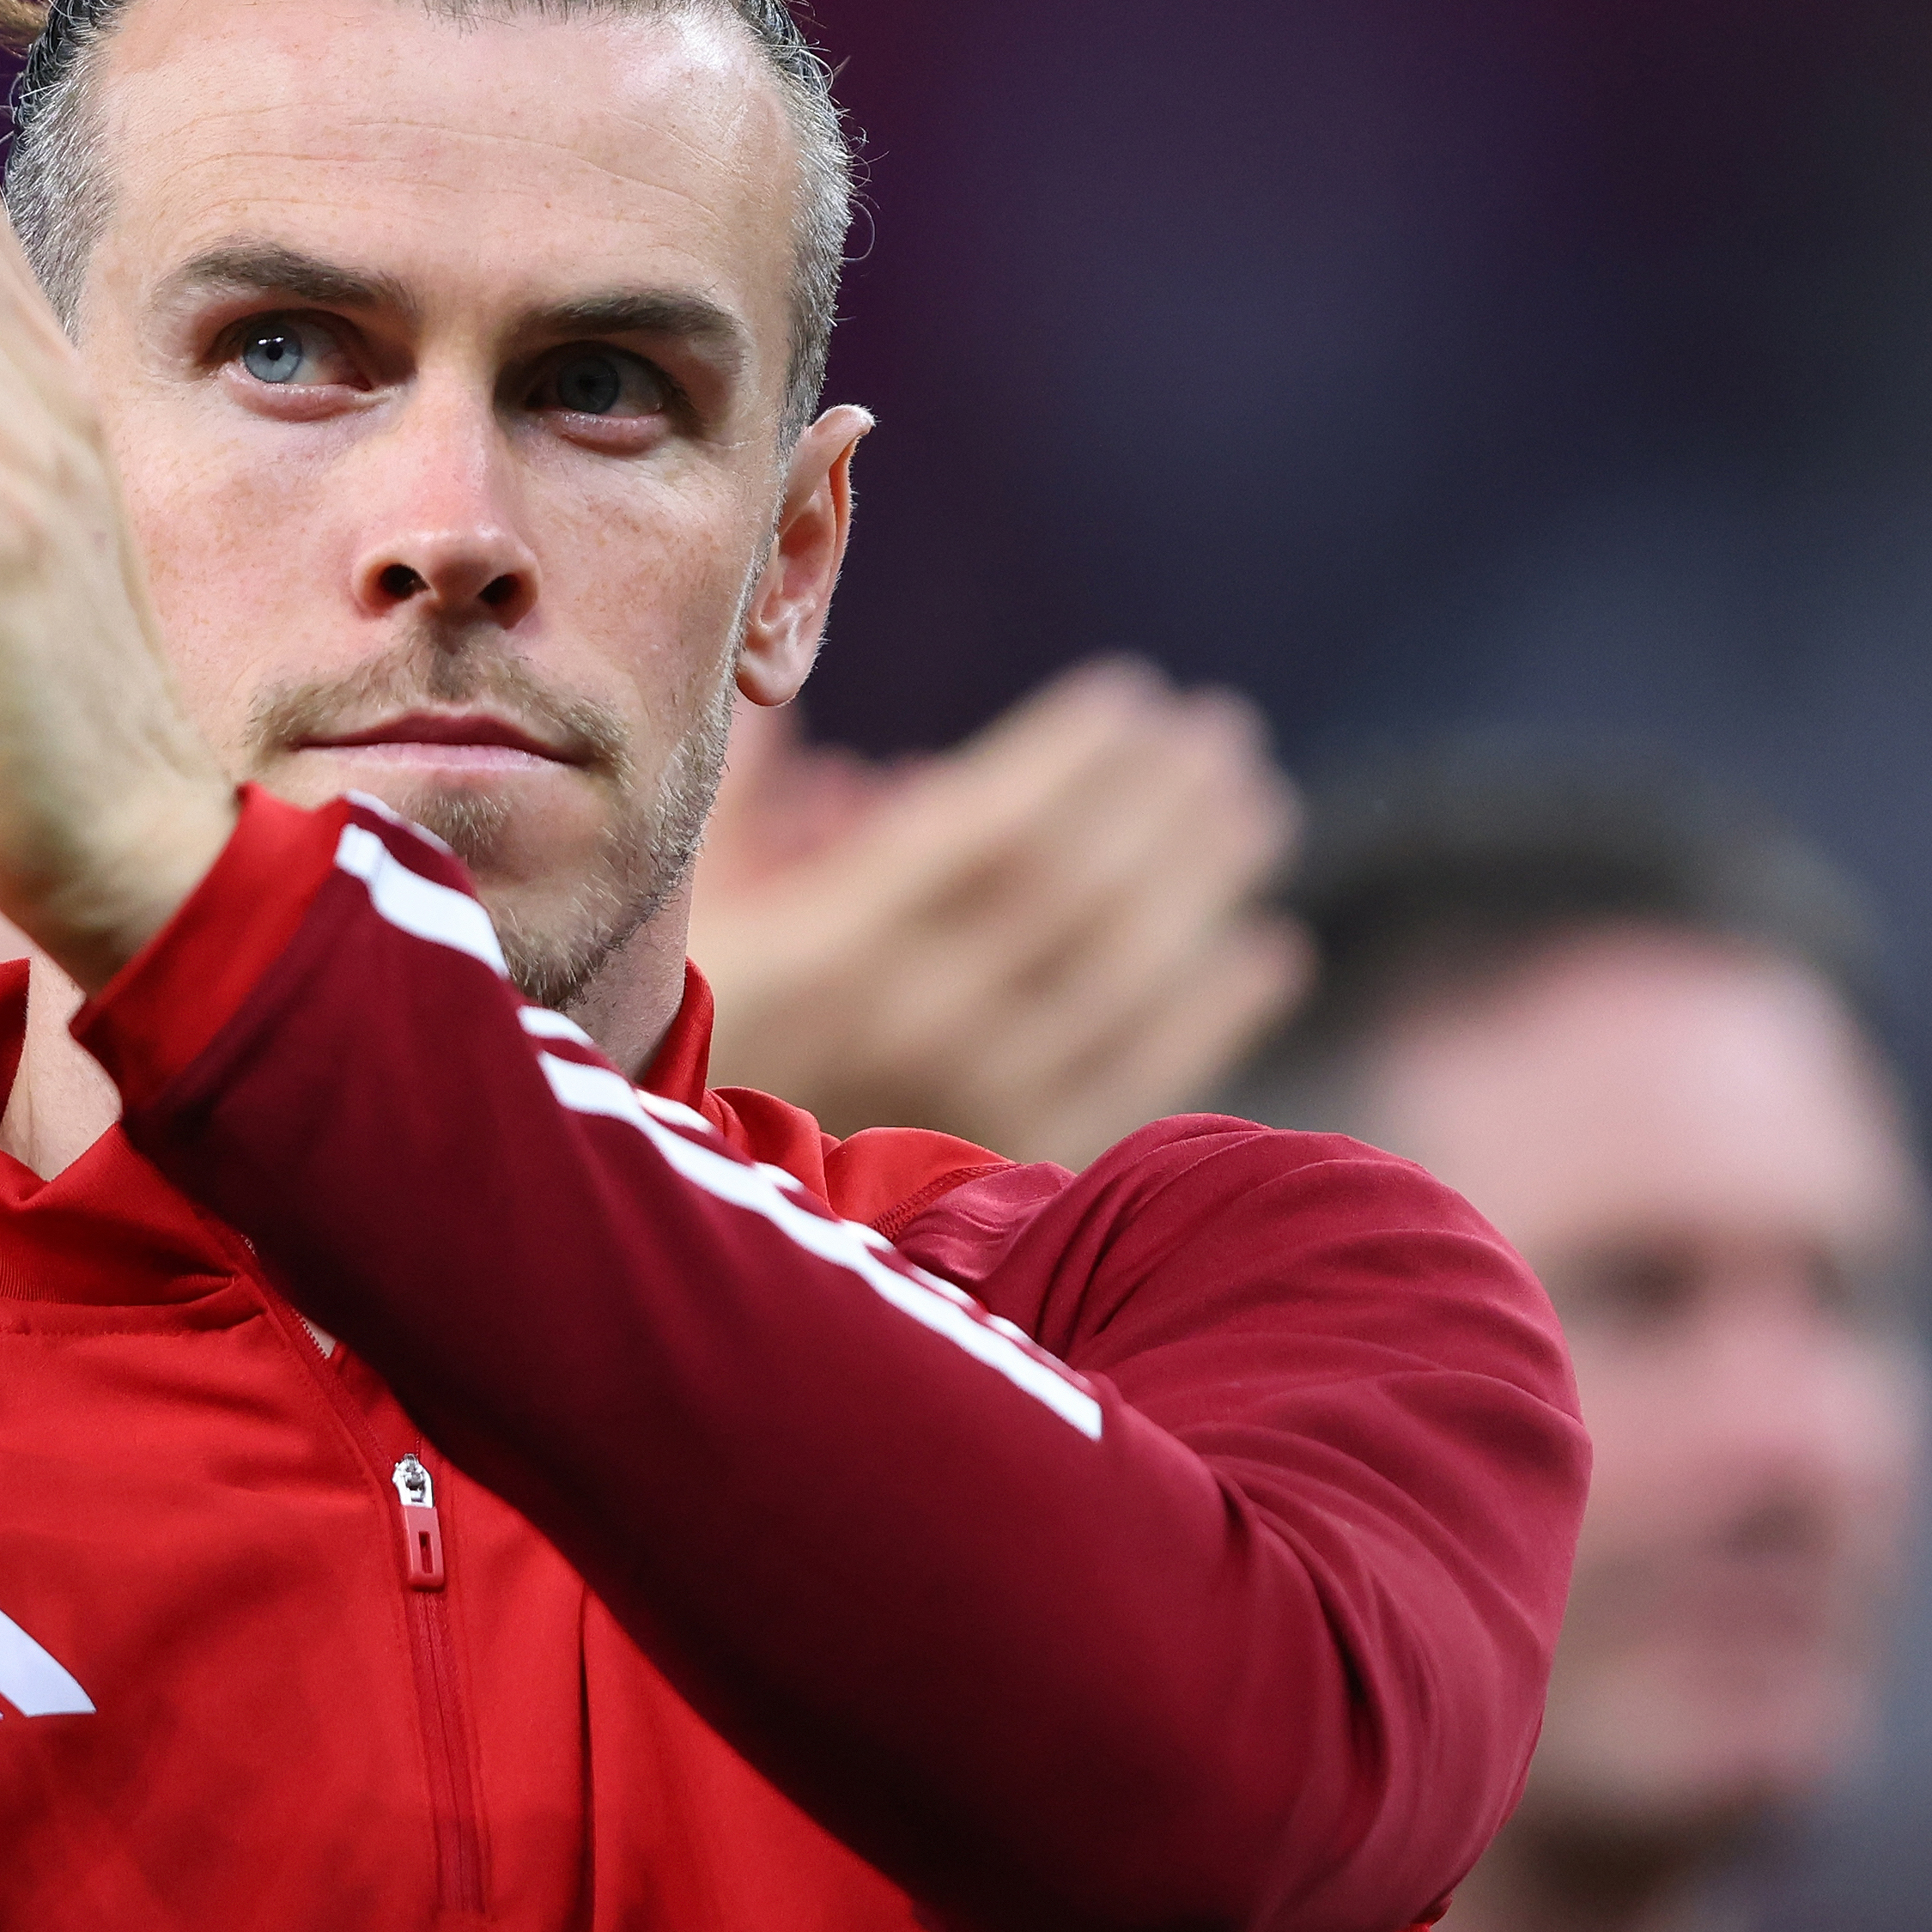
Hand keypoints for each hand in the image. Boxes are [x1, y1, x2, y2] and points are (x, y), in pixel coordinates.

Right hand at [688, 662, 1309, 1165]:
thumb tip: (791, 695)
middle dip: (1163, 799)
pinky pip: (1143, 1083)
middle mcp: (918, 1022)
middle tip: (1223, 732)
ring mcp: (977, 1104)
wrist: (675, 1239)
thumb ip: (743, 799)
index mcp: (833, 948)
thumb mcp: (683, 920)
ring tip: (1258, 810)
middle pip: (1079, 890)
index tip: (1134, 692)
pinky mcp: (1015, 1172)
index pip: (990, 829)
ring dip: (1206, 883)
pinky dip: (1216, 1013)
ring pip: (1129, 977)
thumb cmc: (663, 1054)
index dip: (1074, 756)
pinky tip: (1268, 951)